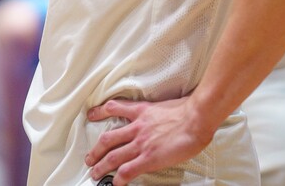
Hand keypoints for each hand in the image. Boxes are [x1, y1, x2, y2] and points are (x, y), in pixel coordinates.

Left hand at [85, 96, 213, 185]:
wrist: (195, 118)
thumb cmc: (187, 111)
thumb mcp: (164, 106)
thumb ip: (155, 114)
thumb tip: (156, 119)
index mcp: (141, 111)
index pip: (114, 108)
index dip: (100, 112)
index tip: (91, 114)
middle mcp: (137, 127)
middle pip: (108, 138)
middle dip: (96, 150)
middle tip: (89, 158)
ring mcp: (141, 143)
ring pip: (113, 156)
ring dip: (101, 166)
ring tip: (95, 173)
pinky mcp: (148, 158)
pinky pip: (127, 170)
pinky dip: (119, 178)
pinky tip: (116, 183)